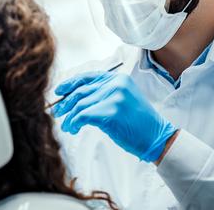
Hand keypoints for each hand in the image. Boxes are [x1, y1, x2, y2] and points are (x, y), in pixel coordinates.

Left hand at [52, 71, 176, 162]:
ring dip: (70, 117)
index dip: (70, 83)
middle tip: (57, 113)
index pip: (88, 77)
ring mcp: (114, 97)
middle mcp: (116, 84)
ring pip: (80, 105)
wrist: (156, 136)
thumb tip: (77, 98)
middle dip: (66, 103)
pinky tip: (74, 129)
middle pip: (81, 91)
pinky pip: (83, 116)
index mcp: (119, 78)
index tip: (58, 91)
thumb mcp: (124, 99)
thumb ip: (105, 93)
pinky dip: (75, 123)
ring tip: (68, 127)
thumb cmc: (139, 122)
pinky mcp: (110, 112)